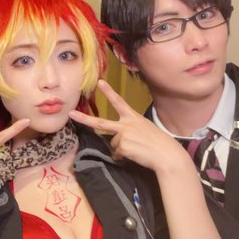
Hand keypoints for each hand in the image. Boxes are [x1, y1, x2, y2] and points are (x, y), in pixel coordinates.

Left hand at [69, 80, 185, 172]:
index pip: (119, 102)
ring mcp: (123, 135)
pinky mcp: (122, 146)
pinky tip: (136, 155)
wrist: (167, 154)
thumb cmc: (159, 143)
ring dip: (123, 149)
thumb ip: (130, 130)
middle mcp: (126, 124)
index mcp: (133, 117)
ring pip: (114, 144)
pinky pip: (117, 154)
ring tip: (138, 149)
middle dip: (84, 119)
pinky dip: (124, 157)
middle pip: (100, 123)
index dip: (109, 92)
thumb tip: (117, 142)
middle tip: (71, 114)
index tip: (100, 82)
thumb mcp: (144, 130)